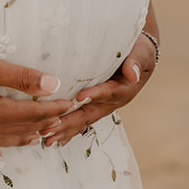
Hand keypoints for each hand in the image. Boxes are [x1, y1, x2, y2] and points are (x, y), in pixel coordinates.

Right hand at [0, 47, 68, 160]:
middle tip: (60, 121)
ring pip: (1, 141)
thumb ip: (22, 78)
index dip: (53, 109)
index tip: (70, 105)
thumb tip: (54, 85)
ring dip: (22, 139)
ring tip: (37, 138)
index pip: (33, 113)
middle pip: (20, 129)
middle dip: (43, 124)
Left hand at [38, 29, 158, 149]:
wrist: (139, 55)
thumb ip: (136, 62)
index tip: (79, 97)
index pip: (109, 92)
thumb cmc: (138, 50)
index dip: (95, 95)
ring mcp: (103, 106)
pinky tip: (53, 137)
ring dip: (65, 129)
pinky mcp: (95, 106)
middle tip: (50, 128)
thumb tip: (133, 74)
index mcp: (124, 88)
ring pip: (83, 120)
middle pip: (90, 113)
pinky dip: (67, 129)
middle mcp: (112, 102)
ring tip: (46, 137)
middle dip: (70, 121)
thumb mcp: (141, 52)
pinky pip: (81, 120)